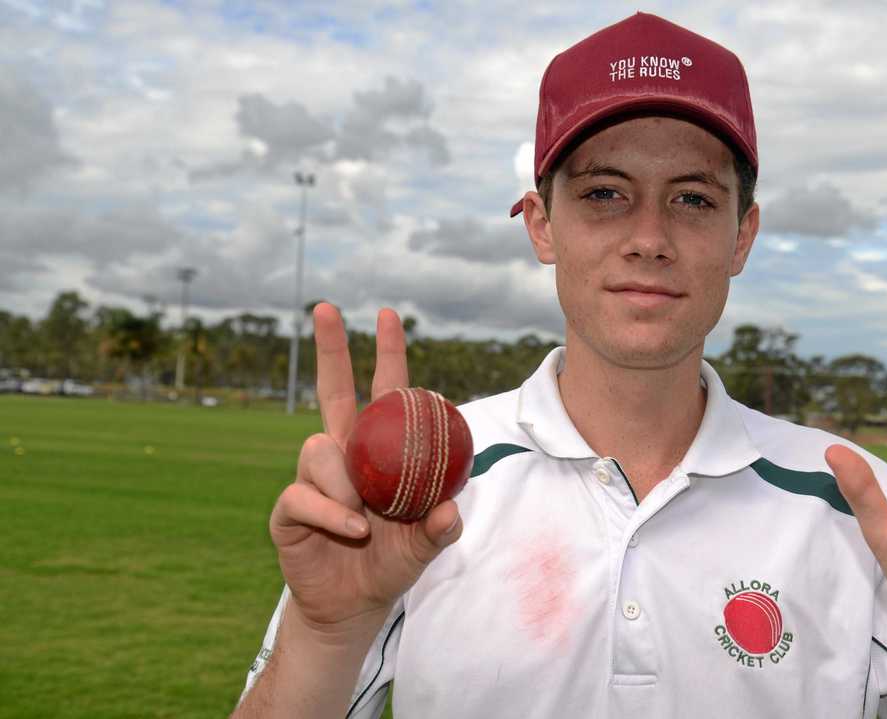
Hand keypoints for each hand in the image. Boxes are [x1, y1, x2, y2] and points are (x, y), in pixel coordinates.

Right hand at [268, 304, 462, 633]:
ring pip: (319, 448)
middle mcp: (343, 453)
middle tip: (326, 307)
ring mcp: (312, 477)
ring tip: (367, 518)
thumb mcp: (427, 546)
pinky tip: (353, 529)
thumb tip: (451, 510)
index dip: (387, 353)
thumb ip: (441, 528)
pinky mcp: (288, 507)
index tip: (389, 314)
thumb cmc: (392, 563)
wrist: (354, 606)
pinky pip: (304, 495)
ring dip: (346, 482)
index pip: (385, 392)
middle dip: (330, 346)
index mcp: (379, 451)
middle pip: (332, 389)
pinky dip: (332, 512)